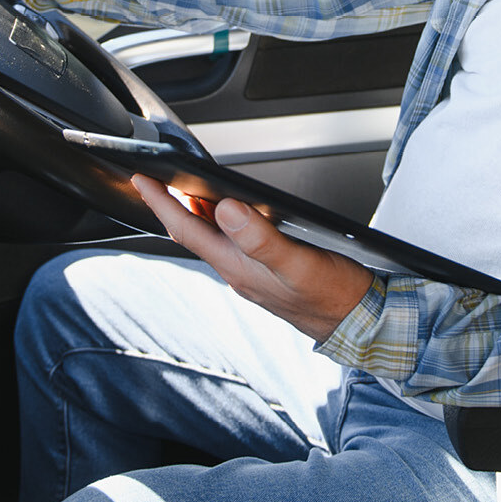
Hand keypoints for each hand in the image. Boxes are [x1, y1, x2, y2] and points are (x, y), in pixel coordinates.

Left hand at [132, 174, 371, 341]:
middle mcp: (238, 271)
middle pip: (193, 234)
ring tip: (182, 188)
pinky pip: (231, 244)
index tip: (142, 181)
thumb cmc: (333, 296)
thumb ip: (261, 239)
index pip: (187, 231)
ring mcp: (251, 274)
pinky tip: (230, 213)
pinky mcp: (265, 273)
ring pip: (212, 238)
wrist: (358, 322)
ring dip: (194, 213)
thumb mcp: (299, 264)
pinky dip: (222, 223)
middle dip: (170, 206)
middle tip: (155, 179)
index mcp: (238, 267)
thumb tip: (227, 210)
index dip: (162, 204)